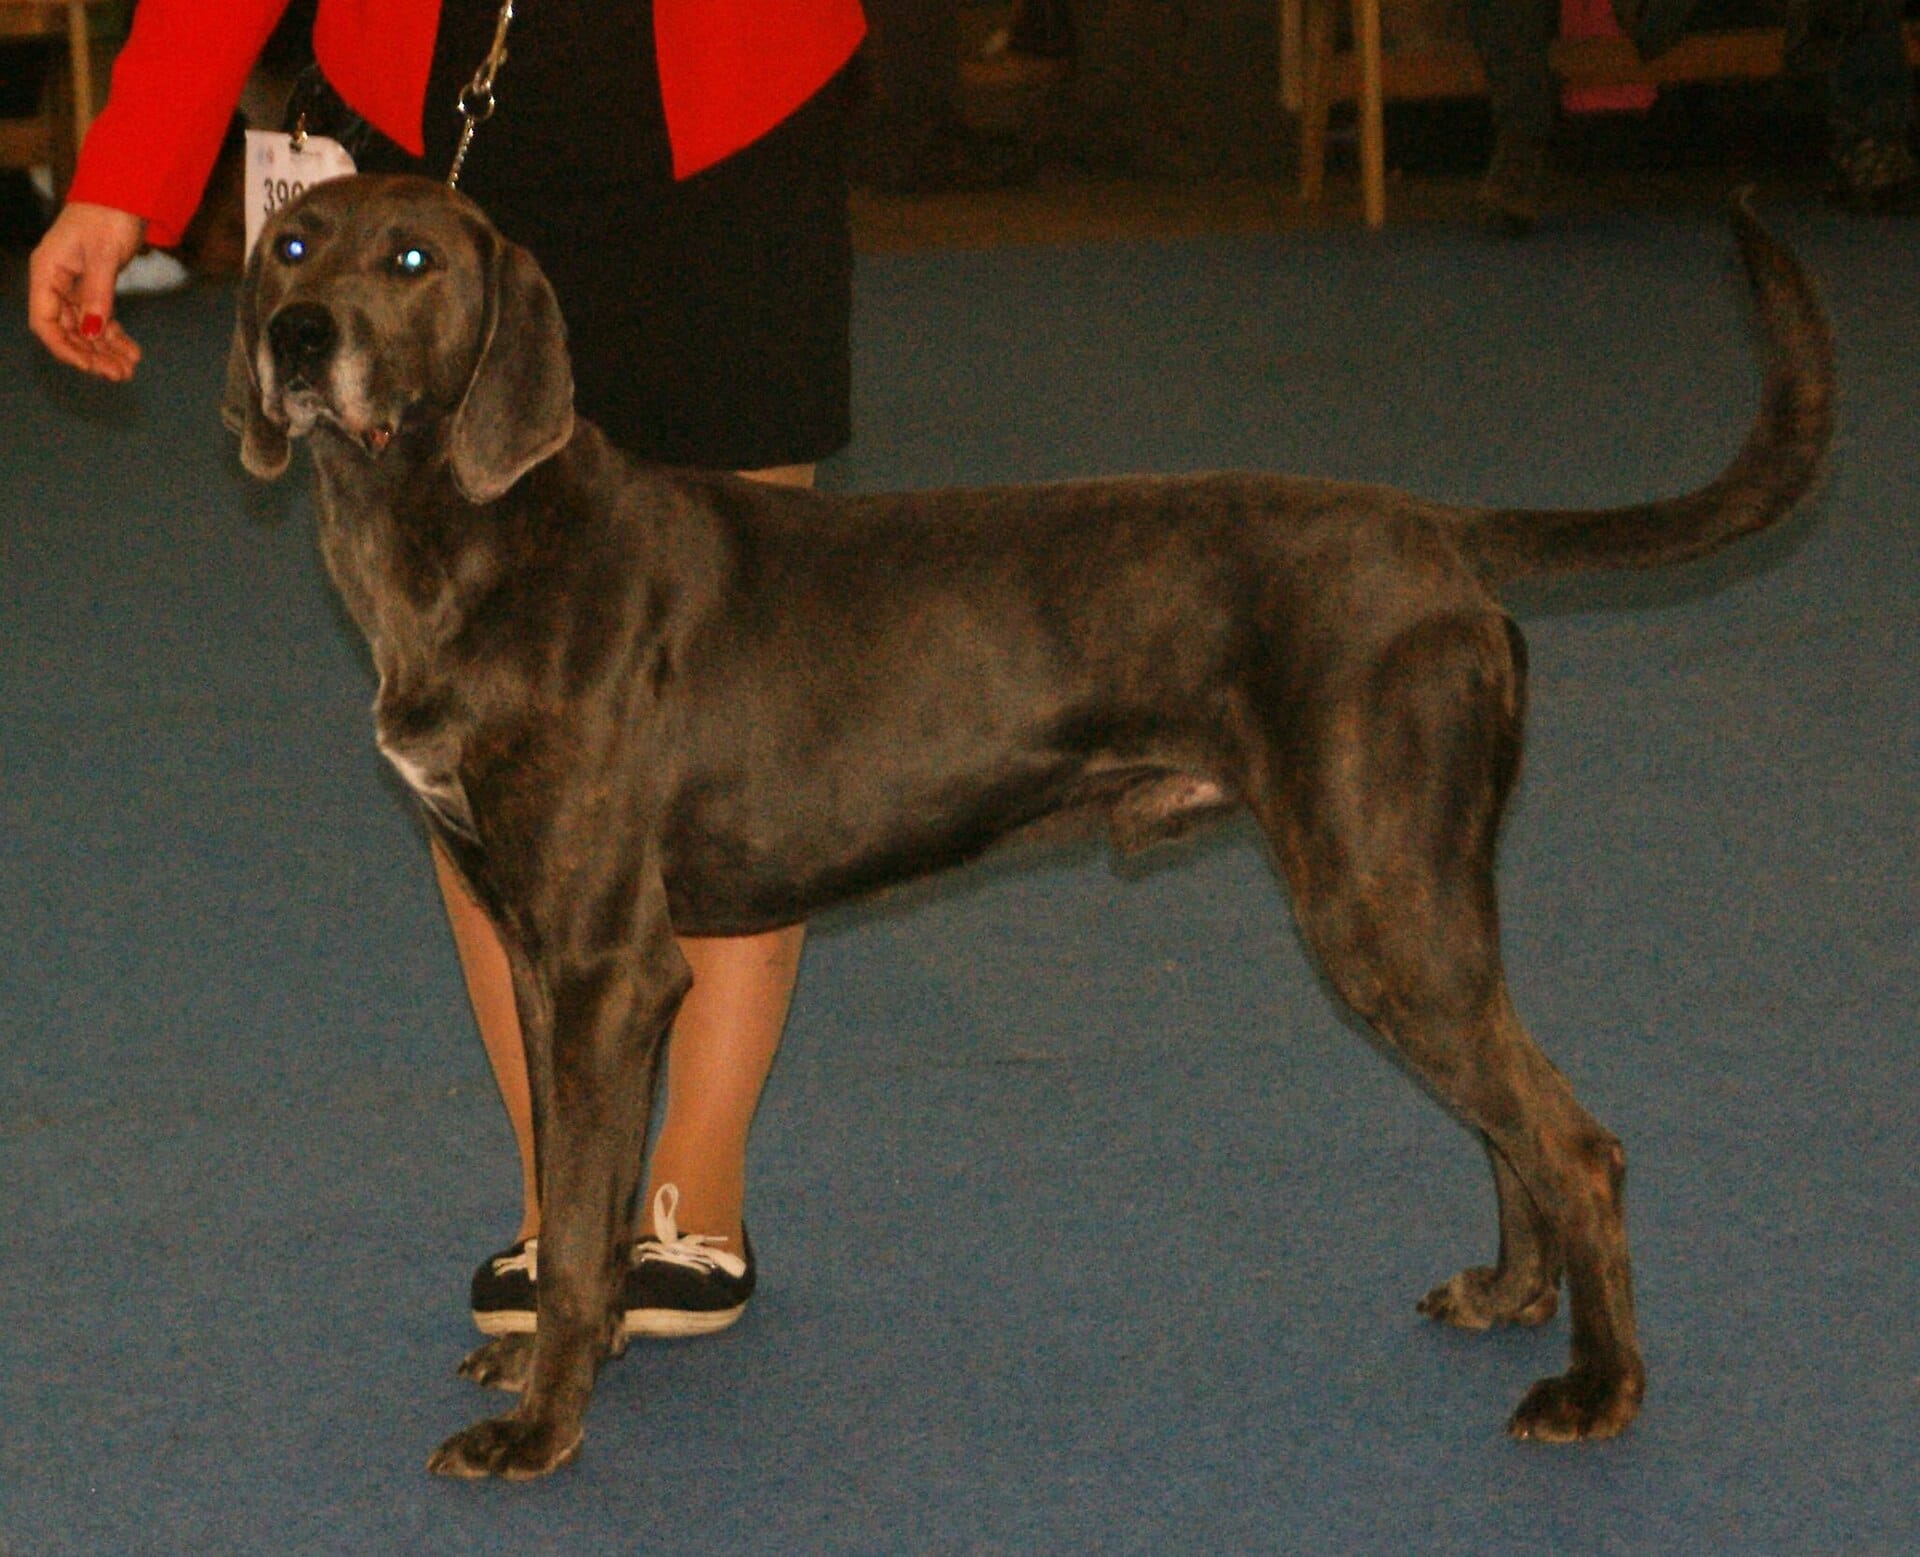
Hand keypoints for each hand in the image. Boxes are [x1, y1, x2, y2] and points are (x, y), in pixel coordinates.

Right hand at [27, 202, 148, 380]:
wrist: (125, 194)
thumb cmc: (107, 216)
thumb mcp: (102, 256)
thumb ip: (97, 295)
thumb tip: (92, 332)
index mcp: (46, 273)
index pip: (45, 322)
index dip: (65, 348)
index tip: (91, 366)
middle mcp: (56, 282)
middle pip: (66, 330)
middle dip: (91, 354)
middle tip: (120, 374)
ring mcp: (74, 285)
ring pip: (85, 328)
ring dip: (105, 350)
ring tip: (129, 368)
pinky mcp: (94, 286)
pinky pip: (100, 318)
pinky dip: (114, 335)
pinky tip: (131, 352)